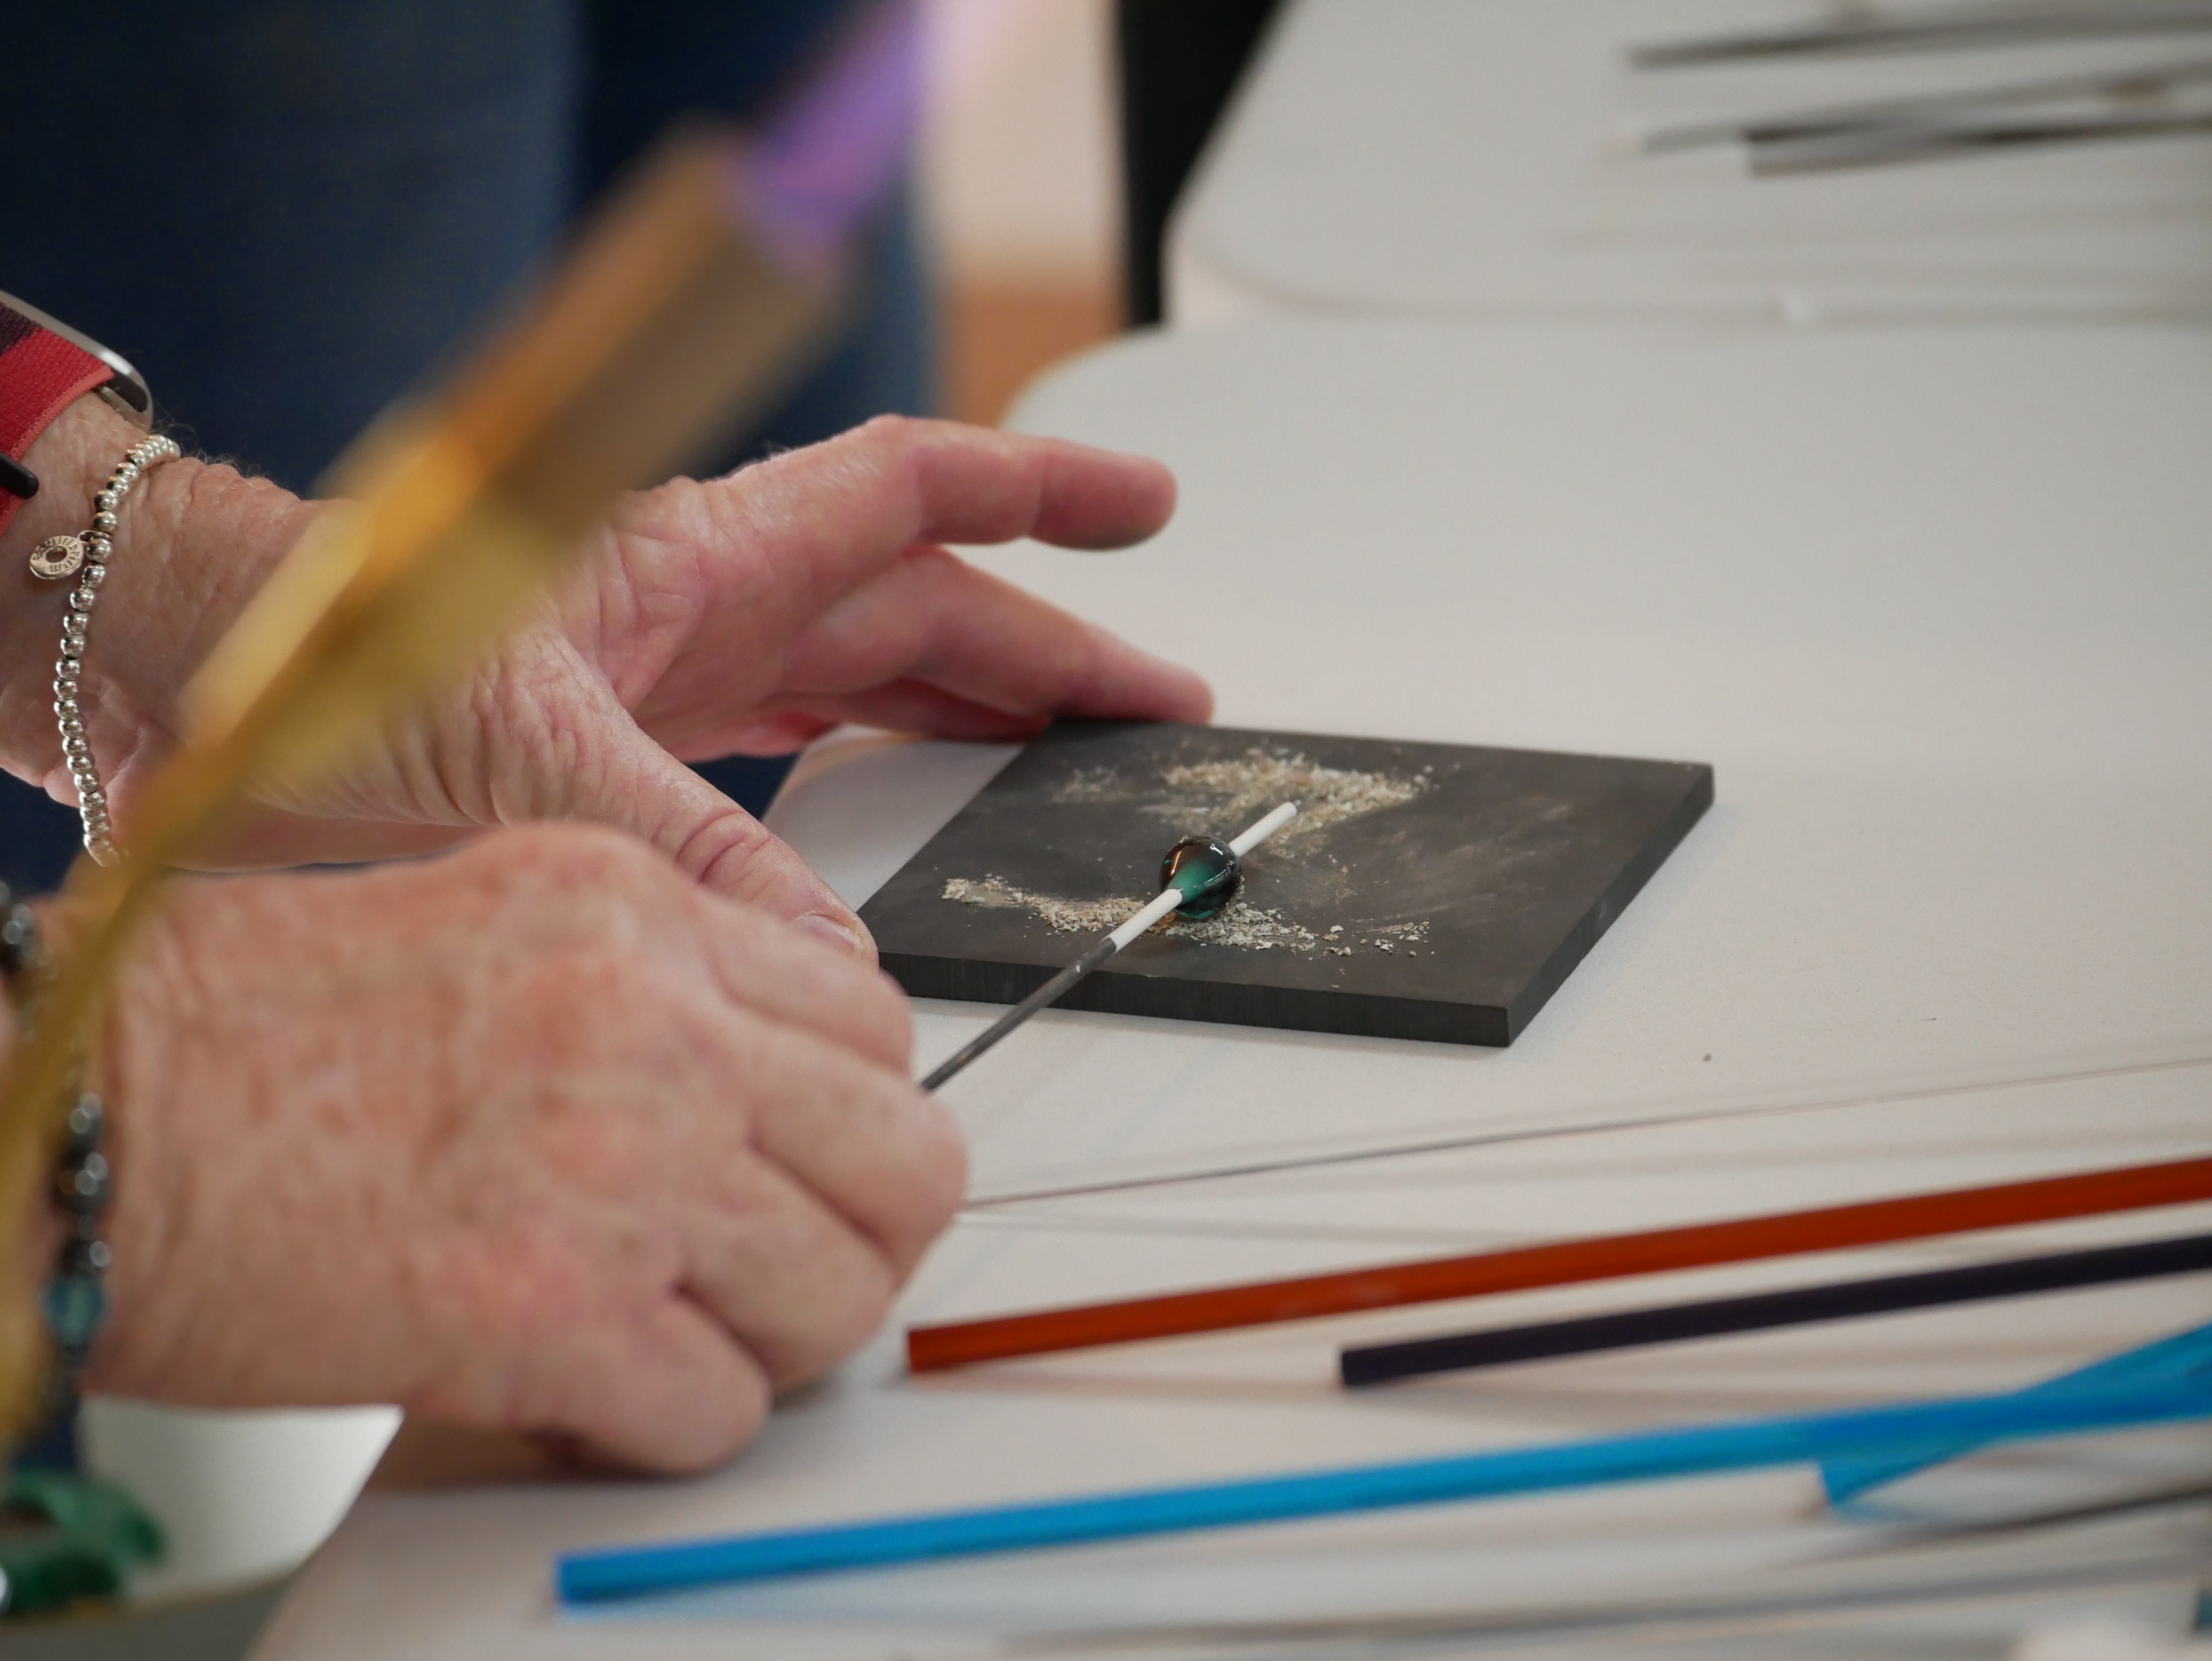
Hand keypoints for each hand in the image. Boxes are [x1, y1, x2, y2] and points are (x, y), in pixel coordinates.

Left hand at [1, 404, 1209, 952]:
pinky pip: (793, 758)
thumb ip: (690, 856)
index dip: (1035, 496)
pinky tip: (906, 828)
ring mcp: (672, 682)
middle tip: (1153, 704)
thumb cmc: (328, 668)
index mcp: (697, 561)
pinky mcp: (633, 755)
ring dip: (973, 717)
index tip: (1141, 506)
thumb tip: (830, 966)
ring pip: (866, 683)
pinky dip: (868, 787)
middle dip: (1046, 650)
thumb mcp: (533, 757)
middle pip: (918, 609)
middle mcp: (699, 611)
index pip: (906, 496)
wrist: (190, 692)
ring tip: (1066, 763)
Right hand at [71, 825, 961, 1471]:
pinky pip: (719, 1411)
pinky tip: (594, 1398)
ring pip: (838, 1296)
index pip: (874, 1021)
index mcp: (634, 908)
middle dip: (863, 1238)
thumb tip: (767, 1084)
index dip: (860, 1119)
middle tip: (787, 1273)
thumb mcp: (487, 922)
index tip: (815, 1168)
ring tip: (681, 1338)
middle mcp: (653, 1020)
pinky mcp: (550, 1312)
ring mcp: (618, 1164)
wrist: (86, 1112)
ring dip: (774, 1344)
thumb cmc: (239, 1033)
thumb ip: (649, 984)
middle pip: (905, 1159)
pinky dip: (673, 1428)